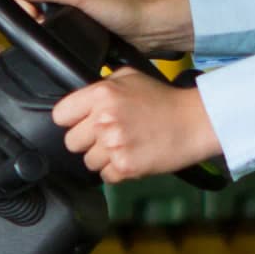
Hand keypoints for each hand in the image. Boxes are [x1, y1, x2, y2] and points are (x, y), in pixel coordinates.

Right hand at [8, 0, 193, 54]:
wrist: (150, 27)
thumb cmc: (123, 5)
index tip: (32, 12)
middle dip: (32, 12)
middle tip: (44, 22)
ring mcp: (72, 1)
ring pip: (43, 13)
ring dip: (45, 24)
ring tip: (57, 30)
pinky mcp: (79, 19)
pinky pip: (57, 25)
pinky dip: (56, 31)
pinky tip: (62, 36)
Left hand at [54, 69, 222, 182]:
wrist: (194, 122)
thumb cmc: (163, 100)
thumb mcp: (129, 77)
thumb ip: (101, 85)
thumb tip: (82, 100)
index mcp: (100, 94)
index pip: (60, 115)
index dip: (71, 119)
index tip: (82, 121)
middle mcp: (102, 120)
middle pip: (71, 142)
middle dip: (87, 141)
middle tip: (108, 135)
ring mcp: (113, 145)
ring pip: (88, 162)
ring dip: (103, 158)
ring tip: (124, 146)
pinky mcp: (125, 166)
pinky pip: (106, 176)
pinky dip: (117, 171)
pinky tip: (132, 157)